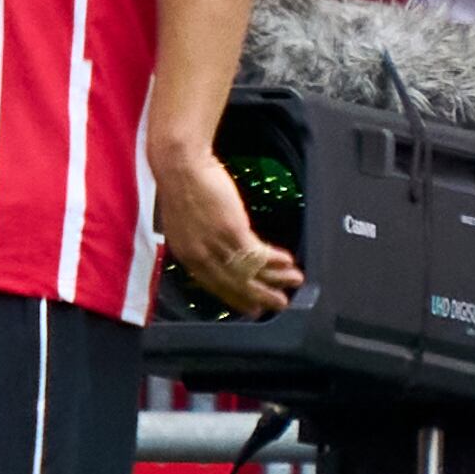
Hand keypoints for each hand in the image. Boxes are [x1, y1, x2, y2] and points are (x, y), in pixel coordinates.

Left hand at [153, 139, 299, 316]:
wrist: (180, 165)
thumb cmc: (182, 186)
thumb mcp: (184, 222)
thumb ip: (199, 240)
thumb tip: (217, 248)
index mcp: (185, 252)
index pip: (212, 284)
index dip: (235, 297)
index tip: (251, 308)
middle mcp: (199, 254)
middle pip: (233, 284)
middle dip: (259, 296)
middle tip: (279, 304)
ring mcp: (215, 244)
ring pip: (249, 271)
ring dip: (276, 279)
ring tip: (294, 283)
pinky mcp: (231, 231)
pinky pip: (258, 254)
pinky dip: (275, 260)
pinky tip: (289, 261)